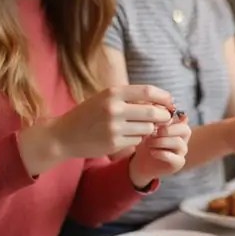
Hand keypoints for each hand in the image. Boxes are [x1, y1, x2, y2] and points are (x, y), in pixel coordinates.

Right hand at [18, 85, 174, 175]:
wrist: (64, 135)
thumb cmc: (88, 114)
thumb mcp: (105, 99)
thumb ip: (130, 98)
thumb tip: (161, 101)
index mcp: (112, 93)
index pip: (148, 92)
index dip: (164, 97)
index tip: (170, 101)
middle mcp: (114, 109)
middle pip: (153, 112)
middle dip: (164, 116)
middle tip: (166, 117)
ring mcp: (114, 128)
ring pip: (147, 128)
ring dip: (149, 128)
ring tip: (139, 127)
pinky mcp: (114, 143)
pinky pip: (137, 141)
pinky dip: (137, 139)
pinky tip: (126, 137)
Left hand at [129, 116, 190, 186]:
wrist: (142, 163)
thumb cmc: (146, 142)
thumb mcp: (147, 128)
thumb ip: (155, 118)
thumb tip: (158, 108)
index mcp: (178, 126)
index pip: (182, 117)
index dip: (168, 118)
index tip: (154, 121)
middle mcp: (183, 138)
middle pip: (185, 129)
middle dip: (168, 130)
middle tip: (154, 132)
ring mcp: (182, 151)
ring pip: (178, 143)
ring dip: (161, 142)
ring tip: (148, 143)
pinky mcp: (178, 163)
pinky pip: (175, 157)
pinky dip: (162, 154)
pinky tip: (152, 152)